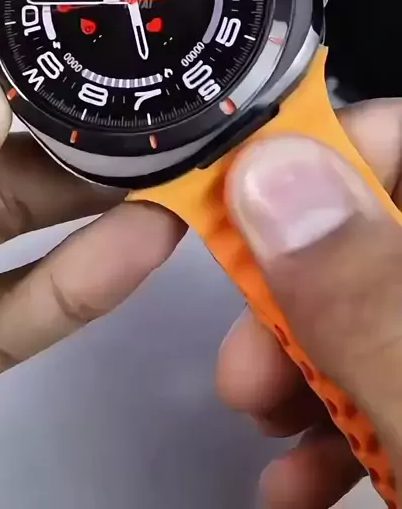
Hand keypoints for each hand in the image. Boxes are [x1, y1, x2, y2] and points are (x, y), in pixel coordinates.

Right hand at [217, 104, 401, 507]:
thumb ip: (374, 298)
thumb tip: (272, 171)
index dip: (340, 157)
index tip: (252, 208)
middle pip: (390, 236)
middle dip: (302, 290)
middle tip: (246, 359)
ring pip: (386, 313)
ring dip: (311, 364)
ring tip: (260, 422)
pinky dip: (346, 422)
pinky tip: (302, 478)